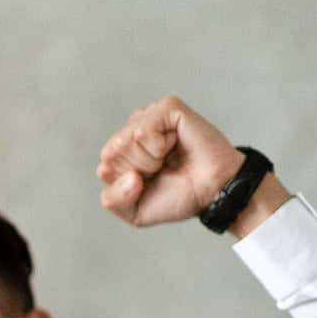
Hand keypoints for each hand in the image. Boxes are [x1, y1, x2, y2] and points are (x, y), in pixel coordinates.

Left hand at [95, 96, 247, 227]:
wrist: (212, 192)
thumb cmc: (179, 196)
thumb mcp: (134, 210)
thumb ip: (112, 200)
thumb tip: (127, 175)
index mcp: (123, 151)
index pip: (104, 168)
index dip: (128, 184)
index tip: (152, 182)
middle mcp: (134, 130)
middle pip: (110, 154)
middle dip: (138, 170)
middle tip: (164, 169)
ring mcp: (150, 116)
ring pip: (125, 141)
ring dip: (149, 160)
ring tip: (170, 158)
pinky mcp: (168, 108)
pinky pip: (143, 130)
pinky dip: (158, 147)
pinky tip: (175, 145)